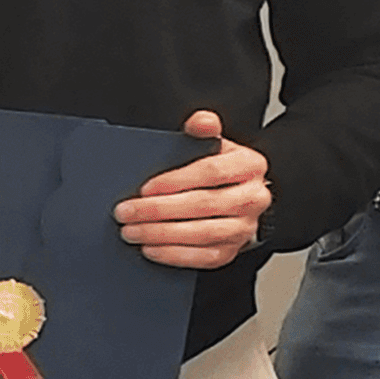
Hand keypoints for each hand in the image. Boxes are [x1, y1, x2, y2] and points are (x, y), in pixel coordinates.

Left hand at [118, 110, 269, 269]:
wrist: (237, 197)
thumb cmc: (217, 170)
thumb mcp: (213, 144)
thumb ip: (204, 129)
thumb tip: (200, 121)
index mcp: (250, 165)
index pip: (212, 172)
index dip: (176, 181)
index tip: (145, 188)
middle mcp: (254, 197)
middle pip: (205, 204)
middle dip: (159, 210)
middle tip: (125, 212)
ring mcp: (245, 227)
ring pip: (203, 234)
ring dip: (162, 234)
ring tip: (131, 231)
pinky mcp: (233, 250)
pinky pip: (204, 257)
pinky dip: (174, 255)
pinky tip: (150, 249)